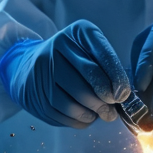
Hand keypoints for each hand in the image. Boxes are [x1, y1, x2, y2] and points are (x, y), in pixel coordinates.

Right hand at [0, 20, 130, 128]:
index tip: (123, 95)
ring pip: (72, 99)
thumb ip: (108, 69)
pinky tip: (86, 117)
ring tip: (100, 115)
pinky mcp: (34, 92)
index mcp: (78, 32)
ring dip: (91, 112)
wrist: (29, 66)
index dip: (116, 77)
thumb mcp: (91, 52)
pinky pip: (60, 113)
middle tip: (112, 111)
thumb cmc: (72, 61)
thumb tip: (121, 97)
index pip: (102, 53)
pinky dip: (77, 120)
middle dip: (104, 99)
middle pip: (88, 76)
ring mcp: (42, 69)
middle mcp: (57, 46)